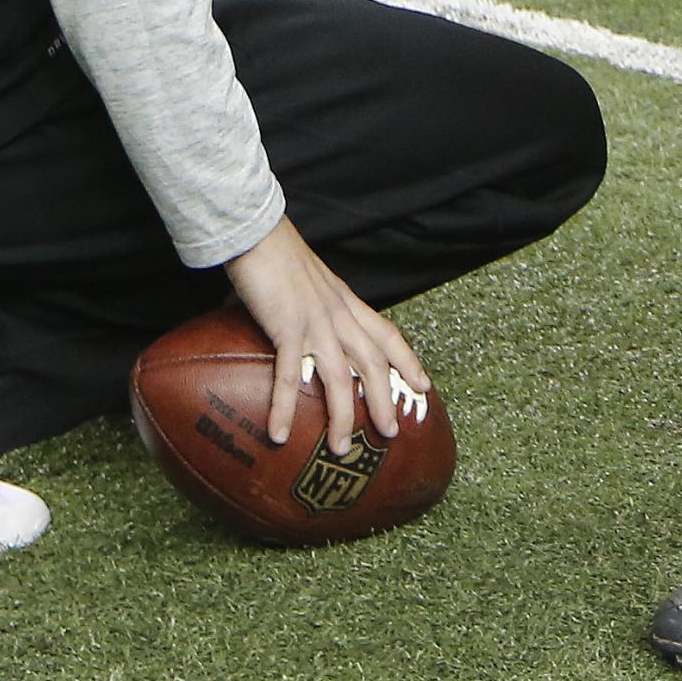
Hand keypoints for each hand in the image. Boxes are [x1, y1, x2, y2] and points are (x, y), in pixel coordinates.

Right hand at [222, 218, 428, 456]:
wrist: (258, 232)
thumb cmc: (276, 255)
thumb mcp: (307, 283)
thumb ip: (311, 307)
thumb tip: (296, 329)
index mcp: (346, 302)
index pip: (388, 334)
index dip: (407, 361)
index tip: (423, 386)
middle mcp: (339, 314)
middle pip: (373, 363)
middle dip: (384, 399)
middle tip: (391, 432)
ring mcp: (316, 322)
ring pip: (339, 377)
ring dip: (342, 416)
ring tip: (341, 448)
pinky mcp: (287, 326)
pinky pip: (290, 375)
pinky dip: (285, 406)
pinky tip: (279, 433)